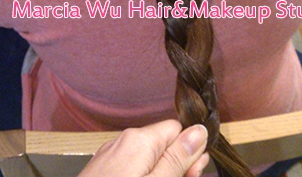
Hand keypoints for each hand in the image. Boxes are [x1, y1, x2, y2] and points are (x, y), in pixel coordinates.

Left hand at [77, 120, 208, 176]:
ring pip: (147, 159)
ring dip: (160, 174)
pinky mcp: (101, 171)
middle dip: (175, 166)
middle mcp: (123, 141)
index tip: (193, 175)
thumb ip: (177, 159)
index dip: (190, 152)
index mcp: (139, 139)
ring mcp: (109, 156)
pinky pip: (130, 168)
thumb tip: (200, 129)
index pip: (177, 129)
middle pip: (163, 145)